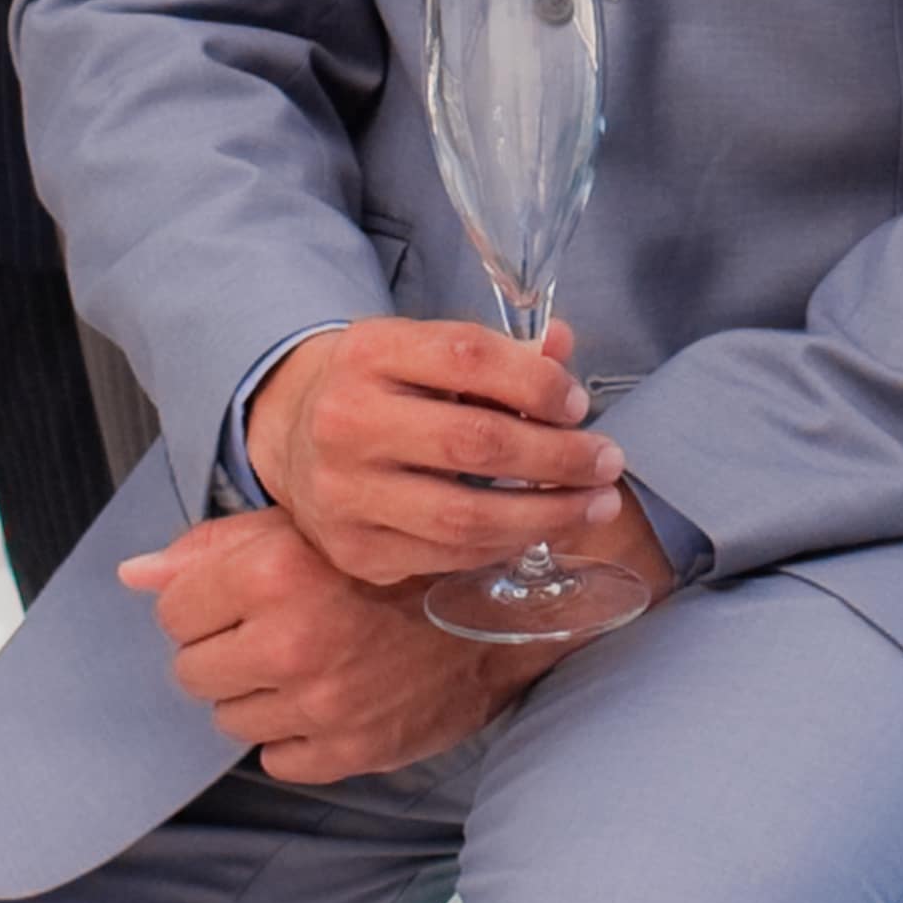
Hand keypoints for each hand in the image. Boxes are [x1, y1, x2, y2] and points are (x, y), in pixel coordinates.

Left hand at [121, 506, 553, 780]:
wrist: (504, 601)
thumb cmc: (397, 556)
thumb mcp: (307, 525)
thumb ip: (213, 548)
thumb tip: (133, 576)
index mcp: (272, 570)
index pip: (173, 611)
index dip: (204, 602)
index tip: (243, 595)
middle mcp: (291, 639)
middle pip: (192, 671)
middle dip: (224, 651)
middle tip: (275, 630)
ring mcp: (321, 703)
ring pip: (230, 719)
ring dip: (259, 694)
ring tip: (310, 661)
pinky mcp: (351, 750)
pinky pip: (279, 759)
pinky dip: (297, 735)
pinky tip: (333, 697)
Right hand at [246, 315, 633, 592]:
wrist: (295, 435)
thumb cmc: (384, 387)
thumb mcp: (428, 349)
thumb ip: (500, 350)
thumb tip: (563, 347)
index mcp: (368, 352)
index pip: (468, 358)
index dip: (537, 383)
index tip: (579, 405)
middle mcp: (346, 421)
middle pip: (474, 443)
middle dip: (558, 458)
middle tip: (608, 462)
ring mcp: (343, 493)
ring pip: (464, 515)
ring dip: (546, 514)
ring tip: (596, 505)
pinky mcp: (352, 550)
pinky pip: (446, 556)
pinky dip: (504, 544)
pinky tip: (540, 529)